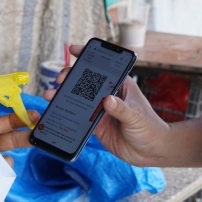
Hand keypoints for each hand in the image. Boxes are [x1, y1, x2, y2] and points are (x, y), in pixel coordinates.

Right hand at [44, 44, 171, 166]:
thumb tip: (107, 100)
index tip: (74, 49)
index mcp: (120, 85)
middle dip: (71, 77)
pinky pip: (78, 117)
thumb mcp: (136, 116)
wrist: (151, 151)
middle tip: (61, 79)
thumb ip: (121, 109)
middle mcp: (108, 95)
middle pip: (86, 81)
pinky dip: (67, 114)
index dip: (88, 56)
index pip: (102, 67)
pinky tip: (55, 113)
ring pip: (79, 98)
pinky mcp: (95, 125)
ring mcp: (100, 110)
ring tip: (51, 95)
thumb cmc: (150, 128)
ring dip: (64, 95)